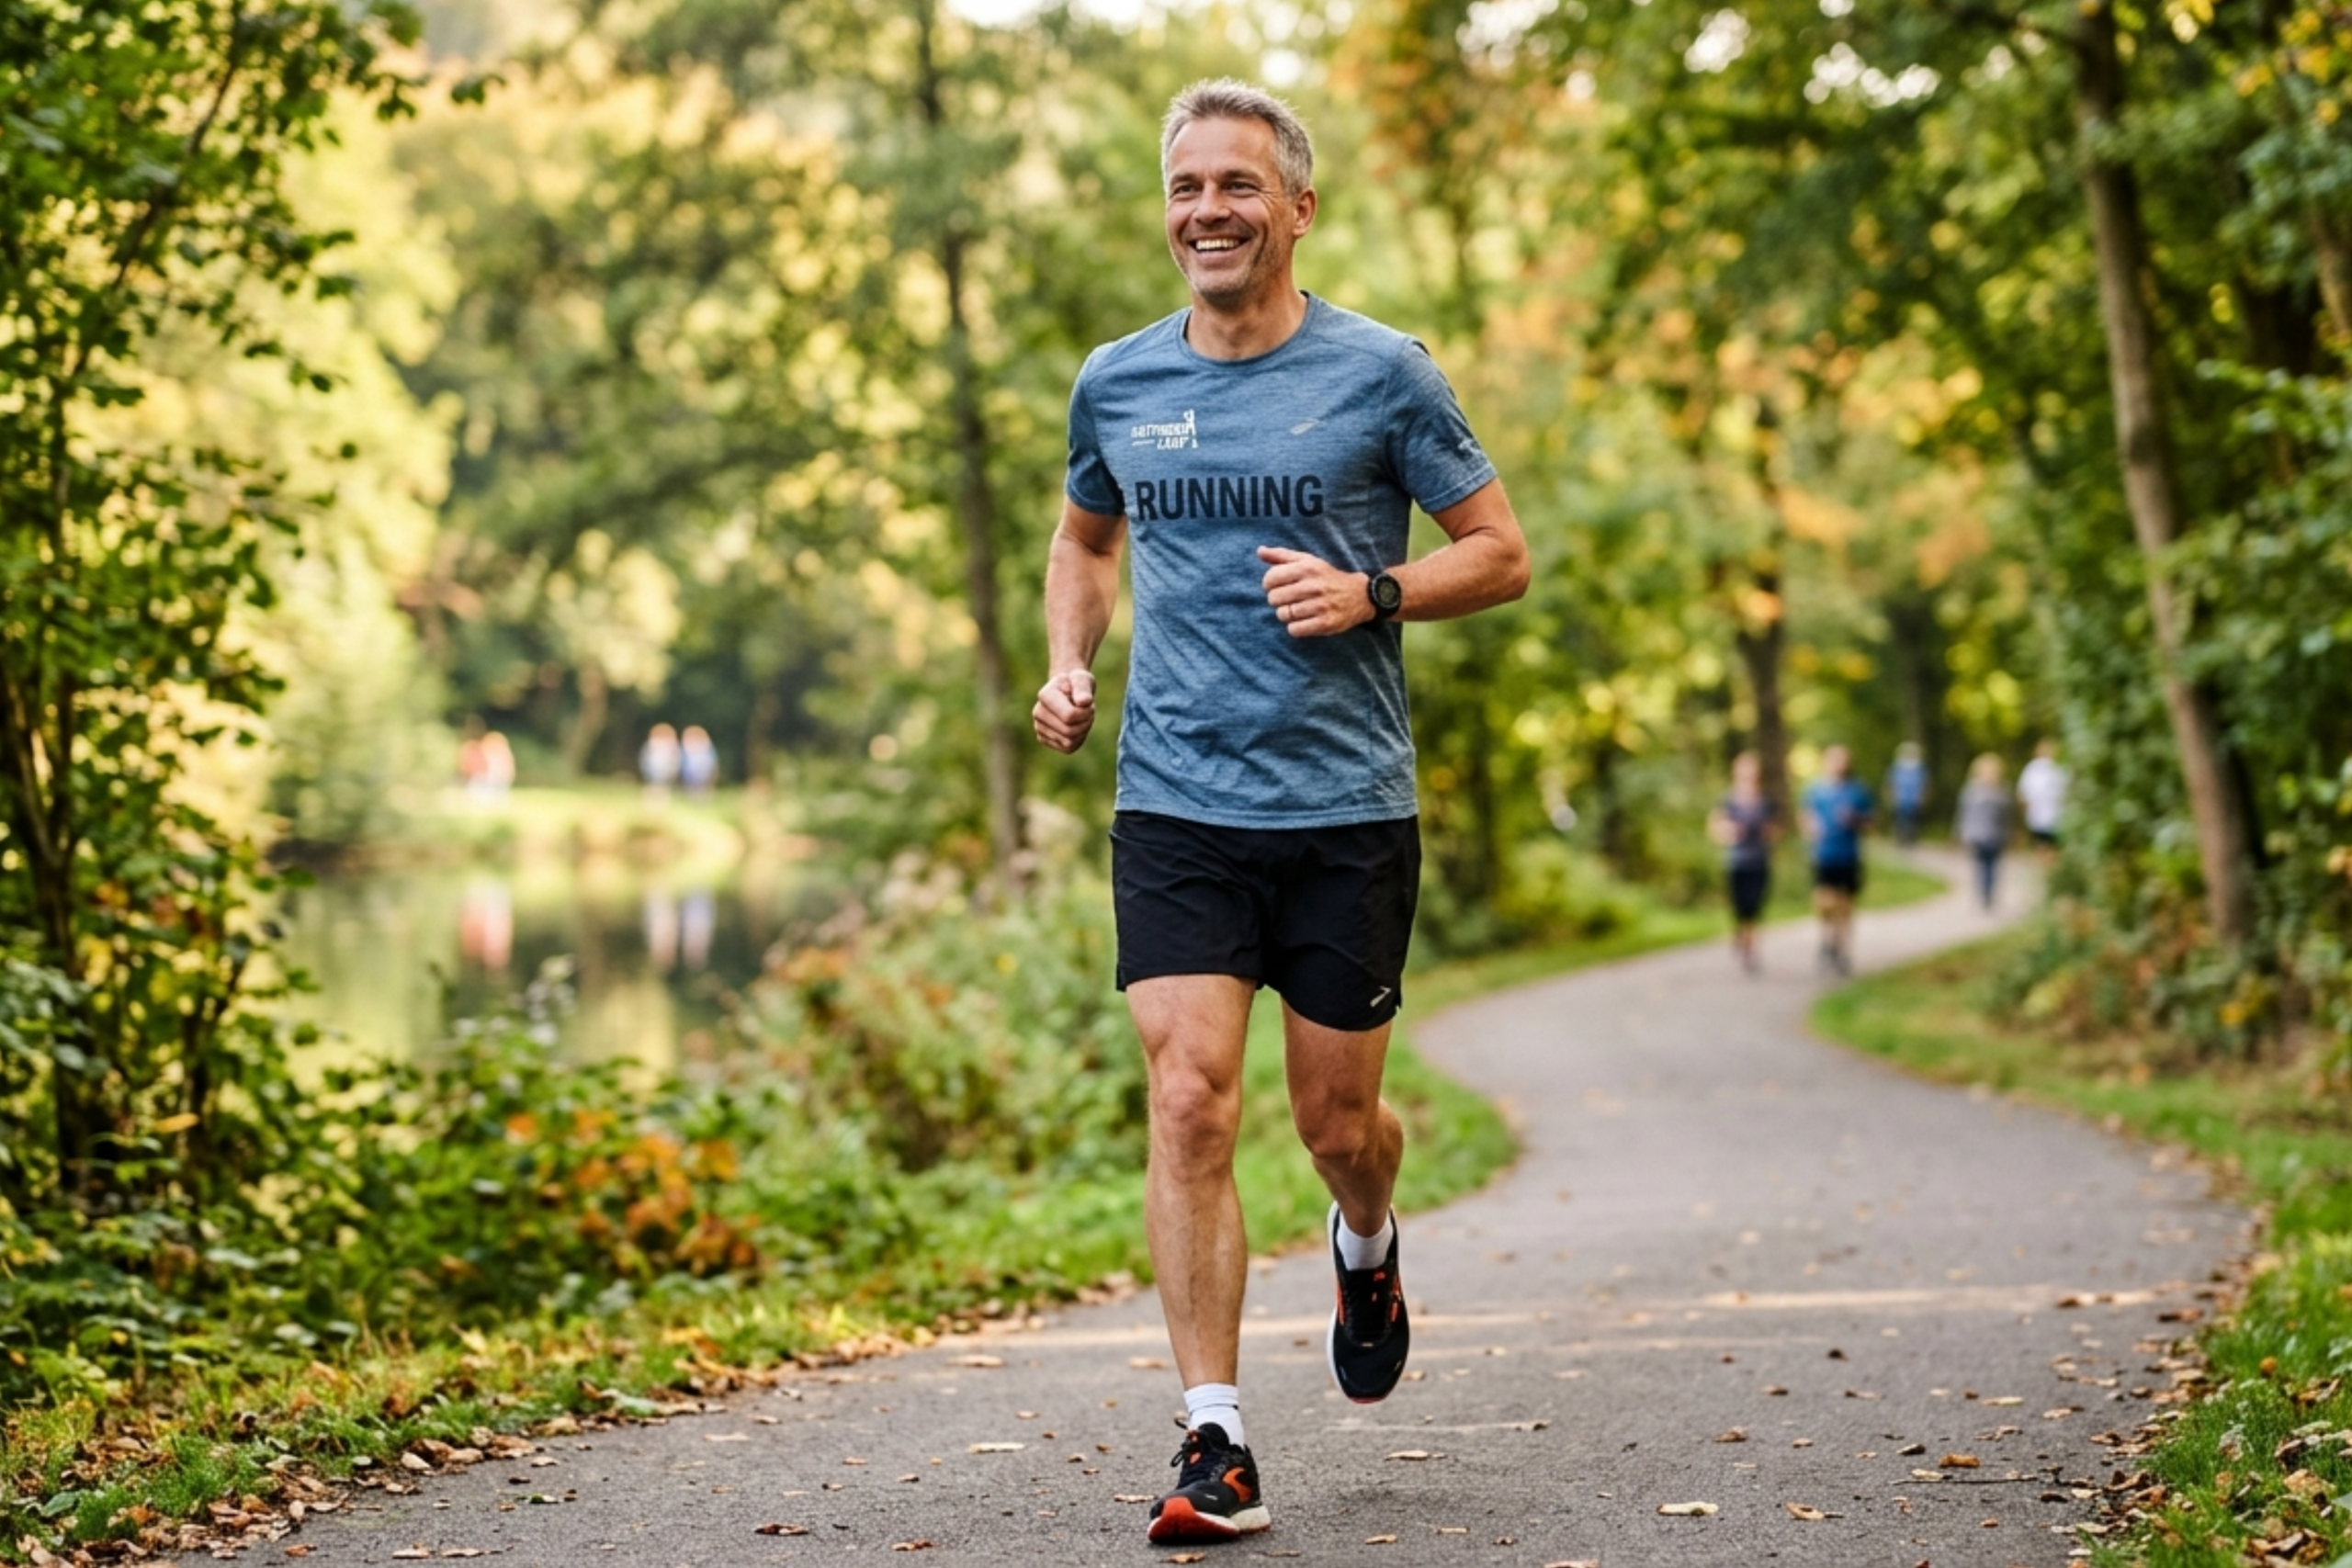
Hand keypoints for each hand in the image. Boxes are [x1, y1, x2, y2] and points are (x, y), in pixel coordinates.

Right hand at [1033, 668, 1096, 752]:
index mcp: (1045, 695)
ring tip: (1081, 717)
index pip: (1069, 716)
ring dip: (1083, 730)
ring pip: (1069, 742)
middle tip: (1088, 711)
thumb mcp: (1082, 679)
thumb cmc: (1076, 684)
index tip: (1087, 702)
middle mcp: (1038, 712)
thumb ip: (1083, 688)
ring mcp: (1039, 727)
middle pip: (1069, 731)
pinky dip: (1078, 739)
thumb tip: (1084, 702)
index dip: (1085, 712)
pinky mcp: (1044, 739)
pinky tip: (1076, 726)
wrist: (1068, 692)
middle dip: (1085, 722)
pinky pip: (1068, 747)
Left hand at [1258, 545, 1372, 637]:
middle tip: (1288, 599)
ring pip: (1283, 615)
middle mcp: (1314, 586)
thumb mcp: (1308, 561)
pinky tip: (1304, 620)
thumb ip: (1282, 556)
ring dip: (1286, 614)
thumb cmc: (1327, 577)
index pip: (1270, 578)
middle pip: (1274, 598)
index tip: (1278, 586)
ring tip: (1297, 609)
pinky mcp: (1325, 624)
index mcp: (1307, 568)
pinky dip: (1295, 627)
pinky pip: (1294, 630)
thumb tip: (1260, 551)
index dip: (1269, 584)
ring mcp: (1320, 606)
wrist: (1360, 596)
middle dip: (1277, 600)